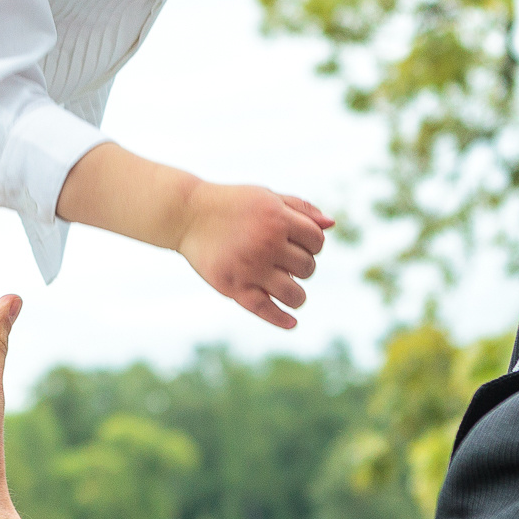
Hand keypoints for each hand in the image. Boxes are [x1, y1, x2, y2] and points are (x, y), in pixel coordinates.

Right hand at [179, 183, 331, 328]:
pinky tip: (291, 322)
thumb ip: (299, 207)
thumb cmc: (231, 204)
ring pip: (294, 294)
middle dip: (302, 266)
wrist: (187, 214)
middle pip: (308, 268)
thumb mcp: (266, 196)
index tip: (298, 244)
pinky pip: (265, 310)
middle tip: (284, 262)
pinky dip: (281, 320)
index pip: (317, 241)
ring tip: (287, 289)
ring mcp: (250, 267)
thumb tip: (331, 224)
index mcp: (277, 218)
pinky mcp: (233, 287)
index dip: (313, 244)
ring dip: (297, 295)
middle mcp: (266, 243)